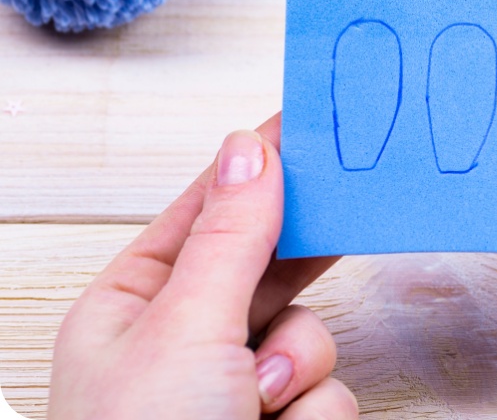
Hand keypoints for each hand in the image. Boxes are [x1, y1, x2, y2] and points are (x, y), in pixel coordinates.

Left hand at [48, 115, 355, 419]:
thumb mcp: (183, 332)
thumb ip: (229, 239)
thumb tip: (249, 151)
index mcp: (132, 307)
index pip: (206, 210)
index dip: (258, 168)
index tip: (307, 126)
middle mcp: (183, 344)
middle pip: (268, 265)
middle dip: (294, 275)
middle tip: (344, 212)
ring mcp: (232, 387)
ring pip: (311, 333)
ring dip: (297, 366)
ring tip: (259, 400)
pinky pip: (330, 389)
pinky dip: (312, 410)